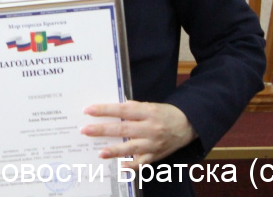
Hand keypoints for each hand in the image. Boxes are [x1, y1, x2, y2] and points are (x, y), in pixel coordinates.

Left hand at [80, 100, 196, 167]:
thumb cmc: (163, 113)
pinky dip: (131, 166)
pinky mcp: (156, 155)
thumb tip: (111, 109)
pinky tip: (120, 166)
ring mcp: (153, 144)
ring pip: (131, 148)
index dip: (105, 110)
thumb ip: (132, 108)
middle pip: (124, 129)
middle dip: (103, 130)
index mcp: (147, 112)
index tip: (88, 110)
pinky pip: (142, 163)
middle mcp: (150, 128)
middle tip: (85, 130)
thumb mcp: (149, 105)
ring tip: (100, 152)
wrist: (187, 124)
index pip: (123, 110)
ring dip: (115, 151)